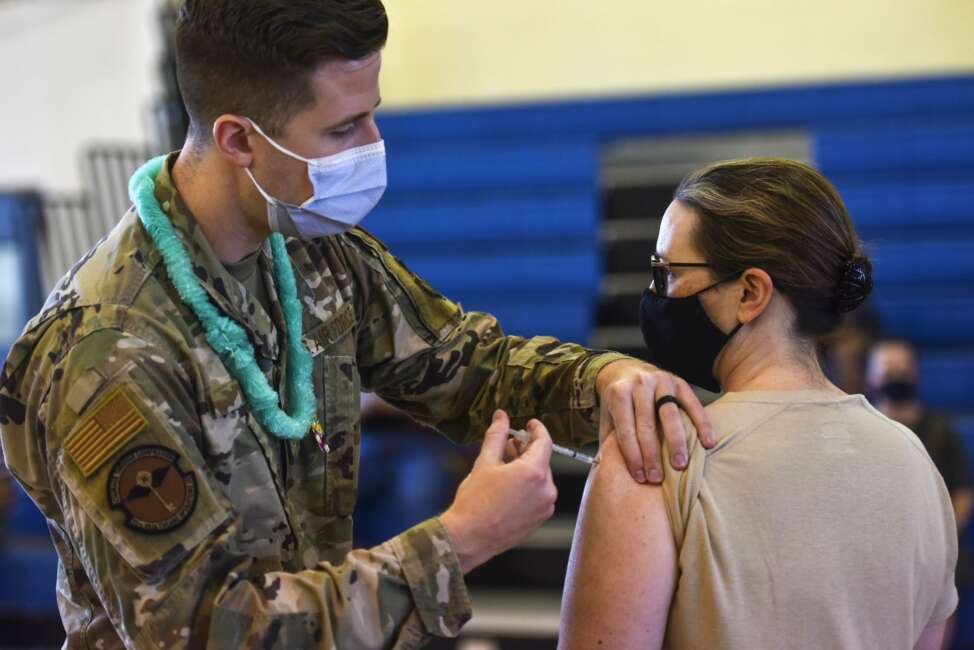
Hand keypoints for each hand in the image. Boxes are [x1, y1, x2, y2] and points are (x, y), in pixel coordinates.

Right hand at [440, 410, 556, 572]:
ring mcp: (544, 507)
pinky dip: (528, 485)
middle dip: (527, 450)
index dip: (537, 429)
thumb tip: (501, 416)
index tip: (529, 424)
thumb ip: (497, 436)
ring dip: (527, 468)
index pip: (545, 442)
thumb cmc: (476, 500)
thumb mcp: (485, 462)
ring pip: (540, 478)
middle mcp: (546, 490)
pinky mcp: (539, 520)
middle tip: (510, 444)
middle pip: (542, 460)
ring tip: (506, 464)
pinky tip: (509, 485)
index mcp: (535, 472)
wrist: (470, 538)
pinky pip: (538, 495)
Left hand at [596, 359, 714, 483]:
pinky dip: (702, 424)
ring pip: (670, 414)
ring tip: (680, 465)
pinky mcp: (680, 382)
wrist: (626, 369)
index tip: (640, 477)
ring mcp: (661, 381)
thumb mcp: (607, 416)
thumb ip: (609, 439)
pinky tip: (708, 443)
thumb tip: (610, 472)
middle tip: (657, 477)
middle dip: (652, 454)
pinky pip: (693, 404)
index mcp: (619, 393)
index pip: (626, 429)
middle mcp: (640, 384)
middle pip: (647, 424)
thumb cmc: (618, 402)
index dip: (632, 455)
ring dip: (676, 442)